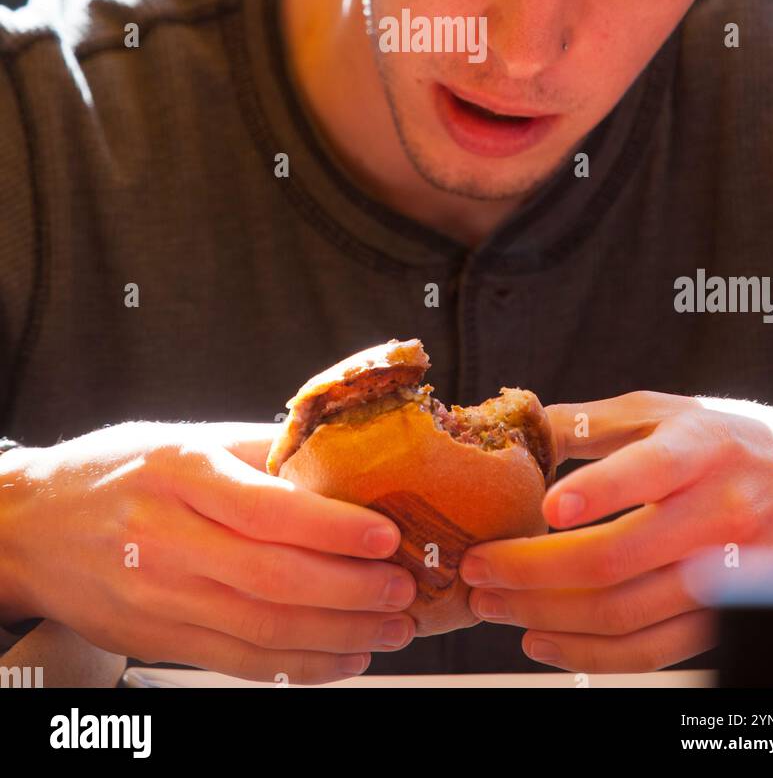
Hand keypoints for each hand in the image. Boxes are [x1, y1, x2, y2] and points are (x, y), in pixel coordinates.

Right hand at [4, 421, 417, 682]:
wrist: (32, 527)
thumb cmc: (115, 470)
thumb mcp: (184, 437)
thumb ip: (260, 448)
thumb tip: (340, 452)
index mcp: (181, 473)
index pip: (267, 508)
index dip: (333, 527)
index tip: (385, 535)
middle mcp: (168, 538)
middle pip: (272, 578)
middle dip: (351, 591)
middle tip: (403, 591)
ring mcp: (161, 597)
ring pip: (262, 629)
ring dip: (338, 635)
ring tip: (391, 628)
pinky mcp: (160, 640)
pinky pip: (240, 662)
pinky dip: (300, 667)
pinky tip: (343, 657)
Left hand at [458, 391, 772, 673]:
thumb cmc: (736, 443)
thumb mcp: (672, 411)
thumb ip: (596, 421)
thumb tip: (521, 426)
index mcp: (701, 449)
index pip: (650, 471)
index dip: (598, 492)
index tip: (547, 506)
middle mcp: (717, 513)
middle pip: (617, 558)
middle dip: (532, 569)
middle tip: (476, 567)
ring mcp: (722, 576)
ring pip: (624, 613)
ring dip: (545, 615)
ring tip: (491, 603)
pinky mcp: (720, 621)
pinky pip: (648, 651)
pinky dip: (588, 653)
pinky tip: (542, 638)